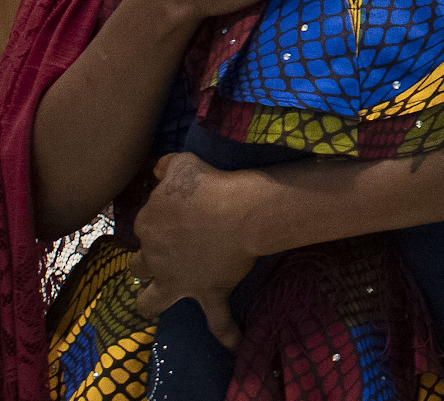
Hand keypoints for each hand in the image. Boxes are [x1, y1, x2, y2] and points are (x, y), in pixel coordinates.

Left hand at [131, 153, 259, 347]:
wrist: (240, 211)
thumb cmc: (210, 185)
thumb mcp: (181, 165)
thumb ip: (164, 168)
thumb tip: (158, 171)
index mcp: (148, 226)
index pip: (145, 224)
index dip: (160, 218)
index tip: (178, 209)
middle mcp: (155, 258)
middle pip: (138, 265)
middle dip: (145, 261)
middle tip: (164, 252)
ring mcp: (179, 279)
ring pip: (152, 299)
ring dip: (152, 299)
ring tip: (154, 300)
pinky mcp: (208, 291)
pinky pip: (217, 318)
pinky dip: (226, 332)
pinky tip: (234, 344)